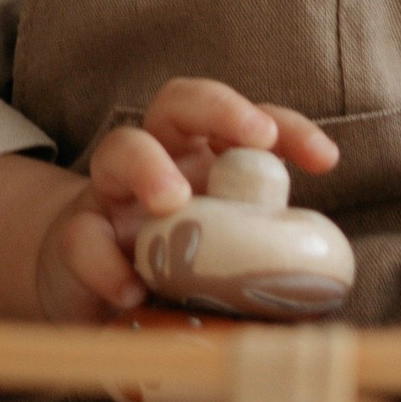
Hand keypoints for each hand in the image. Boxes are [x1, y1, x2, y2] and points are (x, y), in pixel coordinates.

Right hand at [34, 81, 338, 323]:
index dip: (288, 127)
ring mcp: (113, 195)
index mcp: (206, 161)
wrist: (96, 298)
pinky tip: (130, 292)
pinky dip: (104, 262)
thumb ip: (264, 265)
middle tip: (254, 137)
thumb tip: (322, 296)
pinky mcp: (75, 238)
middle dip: (221, 107)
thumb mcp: (229, 263)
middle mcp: (161, 162)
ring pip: (120, 148)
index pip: (249, 125)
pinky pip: (81, 236)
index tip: (325, 159)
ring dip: (149, 167)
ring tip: (171, 202)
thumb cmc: (179, 274)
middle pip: (180, 102)